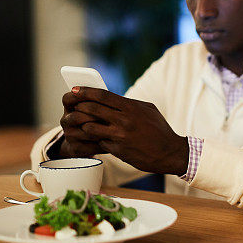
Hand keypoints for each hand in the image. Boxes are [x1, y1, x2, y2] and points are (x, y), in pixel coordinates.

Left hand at [63, 87, 189, 174]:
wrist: (169, 153)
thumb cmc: (160, 130)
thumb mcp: (149, 110)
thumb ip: (130, 104)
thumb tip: (113, 99)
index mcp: (131, 108)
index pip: (103, 95)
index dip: (86, 91)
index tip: (75, 89)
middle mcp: (124, 121)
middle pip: (93, 108)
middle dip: (79, 105)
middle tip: (73, 104)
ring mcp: (119, 136)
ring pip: (90, 126)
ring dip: (83, 123)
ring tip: (82, 122)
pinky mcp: (117, 150)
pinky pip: (99, 141)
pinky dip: (96, 138)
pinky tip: (95, 137)